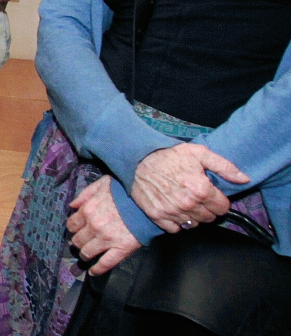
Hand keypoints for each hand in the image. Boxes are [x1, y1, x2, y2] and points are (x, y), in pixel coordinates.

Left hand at [67, 176, 141, 274]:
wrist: (148, 202)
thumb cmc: (125, 191)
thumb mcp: (102, 184)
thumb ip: (85, 194)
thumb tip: (72, 206)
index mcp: (87, 210)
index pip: (72, 224)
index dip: (73, 228)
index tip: (76, 230)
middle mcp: (93, 226)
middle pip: (77, 240)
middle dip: (78, 242)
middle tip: (81, 243)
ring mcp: (106, 239)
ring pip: (87, 252)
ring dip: (84, 254)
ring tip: (86, 255)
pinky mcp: (121, 249)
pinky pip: (105, 264)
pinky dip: (97, 270)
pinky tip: (93, 272)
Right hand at [131, 143, 248, 232]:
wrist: (137, 159)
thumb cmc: (169, 155)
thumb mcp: (199, 153)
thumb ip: (224, 166)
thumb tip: (245, 179)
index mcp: (201, 189)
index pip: (223, 208)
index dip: (218, 200)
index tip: (210, 194)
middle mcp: (188, 204)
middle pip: (209, 218)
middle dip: (206, 209)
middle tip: (196, 196)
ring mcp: (172, 212)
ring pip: (193, 225)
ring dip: (192, 216)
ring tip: (184, 202)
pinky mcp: (157, 216)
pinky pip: (175, 229)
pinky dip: (176, 222)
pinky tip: (173, 209)